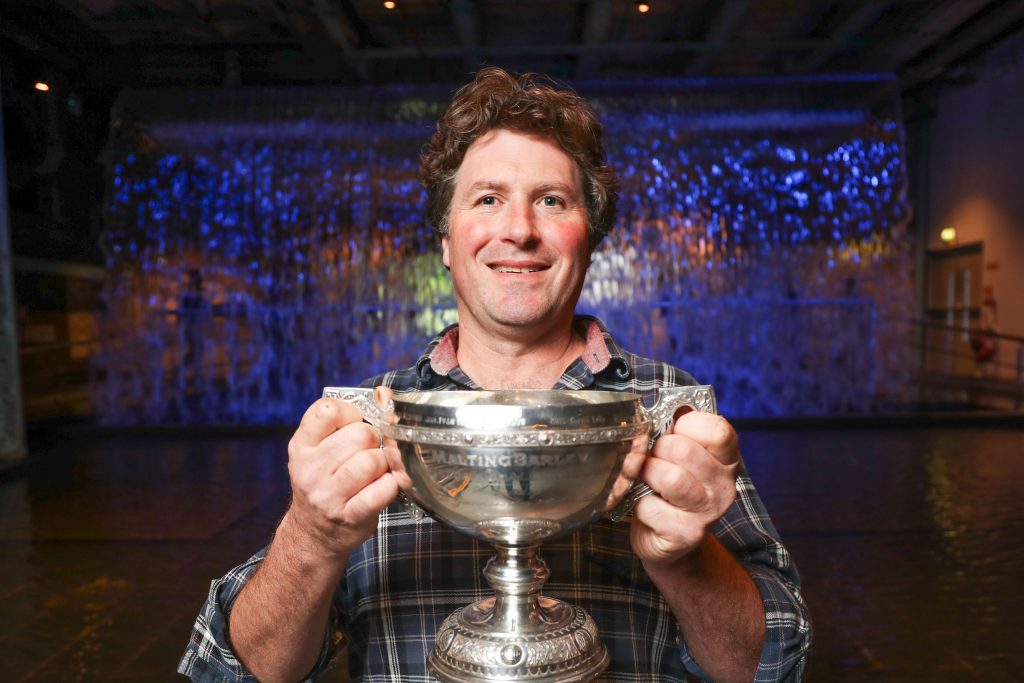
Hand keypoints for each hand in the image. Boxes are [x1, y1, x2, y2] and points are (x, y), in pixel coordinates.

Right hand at [283, 387, 398, 559]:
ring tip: (376, 470)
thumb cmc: (325, 481)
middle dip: (374, 440)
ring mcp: (328, 495)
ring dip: (384, 463)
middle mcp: (310, 469)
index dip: (351, 412)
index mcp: (302, 445)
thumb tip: (384, 393)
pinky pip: (384, 488)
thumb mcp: (321, 448)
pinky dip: (392, 484)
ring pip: (373, 460)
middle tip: (369, 450)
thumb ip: (348, 420)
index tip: (355, 423)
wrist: (313, 533)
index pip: (328, 410)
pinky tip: (385, 485)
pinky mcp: (351, 515)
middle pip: (360, 434)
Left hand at [630, 410, 739, 568]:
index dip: (687, 425)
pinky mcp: (687, 534)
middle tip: (655, 462)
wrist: (667, 541)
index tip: (675, 433)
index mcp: (726, 460)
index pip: (718, 430)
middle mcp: (724, 486)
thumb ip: (674, 431)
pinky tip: (648, 508)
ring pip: (670, 477)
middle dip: (657, 451)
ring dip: (647, 476)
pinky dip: (639, 505)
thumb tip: (652, 412)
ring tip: (649, 482)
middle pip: (684, 449)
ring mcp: (708, 512)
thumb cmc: (669, 489)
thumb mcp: (678, 455)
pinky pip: (650, 507)